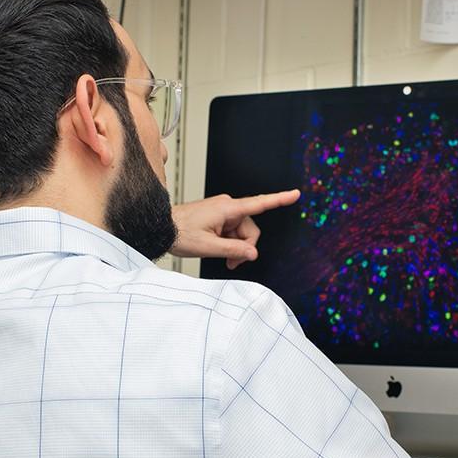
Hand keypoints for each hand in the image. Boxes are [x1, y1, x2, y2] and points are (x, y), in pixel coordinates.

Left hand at [170, 189, 300, 268]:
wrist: (162, 228)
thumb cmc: (179, 232)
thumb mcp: (209, 247)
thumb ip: (234, 250)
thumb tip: (252, 253)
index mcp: (227, 208)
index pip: (259, 203)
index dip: (279, 200)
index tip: (295, 194)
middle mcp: (227, 206)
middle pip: (250, 228)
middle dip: (245, 246)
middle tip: (232, 262)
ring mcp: (222, 211)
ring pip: (242, 232)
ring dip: (236, 246)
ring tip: (223, 257)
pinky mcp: (218, 217)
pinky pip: (232, 231)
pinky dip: (229, 243)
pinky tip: (219, 250)